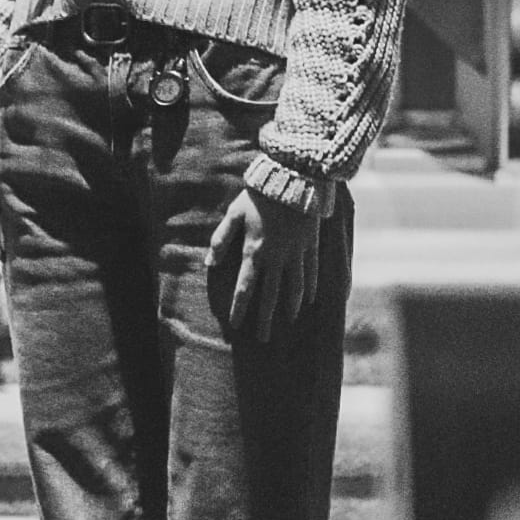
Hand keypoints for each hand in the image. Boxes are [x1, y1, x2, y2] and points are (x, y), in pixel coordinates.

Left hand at [207, 189, 319, 340]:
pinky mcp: (310, 246)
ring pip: (293, 288)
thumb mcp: (234, 214)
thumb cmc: (258, 196)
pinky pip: (310, 272)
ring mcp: (295, 254)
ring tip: (288, 321)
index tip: (236, 325)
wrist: (292, 180)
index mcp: (254, 251)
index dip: (240, 308)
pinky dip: (309, 288)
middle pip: (269, 295)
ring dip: (289, 306)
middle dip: (264, 318)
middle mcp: (275, 258)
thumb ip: (221, 239)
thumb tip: (209, 262)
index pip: (244, 287)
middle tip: (263, 339)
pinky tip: (309, 299)